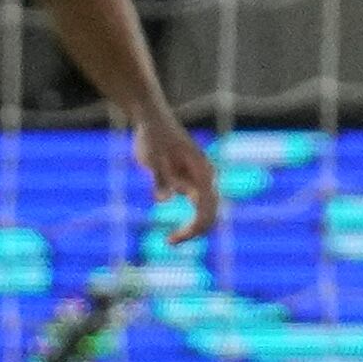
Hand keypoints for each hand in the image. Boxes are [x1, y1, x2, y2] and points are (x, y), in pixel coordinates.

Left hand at [134, 112, 223, 243]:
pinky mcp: (189, 179)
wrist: (151, 118)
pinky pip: (197, 205)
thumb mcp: (152, 158)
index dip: (194, 228)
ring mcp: (199, 178)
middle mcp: (206, 176)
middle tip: (170, 242)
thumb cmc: (152, 137)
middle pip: (211, 212)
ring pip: (206, 210)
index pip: (206, 208)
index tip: (173, 239)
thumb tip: (163, 200)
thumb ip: (159, 179)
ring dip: (194, 228)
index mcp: (202, 172)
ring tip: (172, 240)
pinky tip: (174, 232)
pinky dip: (190, 221)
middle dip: (195, 231)